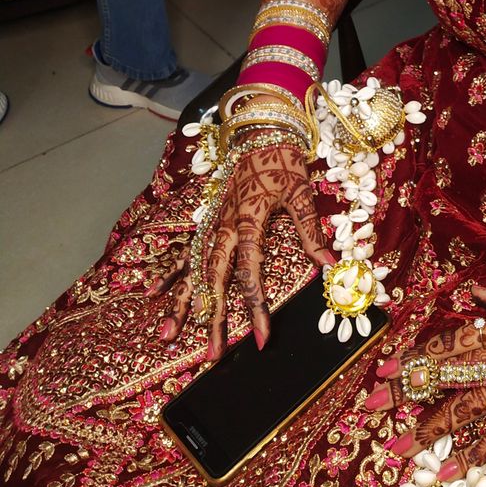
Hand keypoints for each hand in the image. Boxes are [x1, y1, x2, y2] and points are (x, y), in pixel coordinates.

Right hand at [152, 138, 334, 358]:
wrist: (259, 131)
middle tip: (211, 354)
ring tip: (168, 333)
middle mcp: (224, 227)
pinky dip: (170, 272)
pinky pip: (185, 250)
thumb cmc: (282, 162)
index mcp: (248, 222)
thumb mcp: (301, 193)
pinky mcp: (208, 220)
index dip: (255, 306)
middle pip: (214, 280)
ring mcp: (212, 224)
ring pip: (193, 269)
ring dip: (182, 301)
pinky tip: (153, 292)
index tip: (261, 337)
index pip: (249, 273)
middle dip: (212, 318)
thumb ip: (310, 231)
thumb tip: (330, 265)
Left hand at [365, 285, 485, 477]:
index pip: (445, 344)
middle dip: (403, 391)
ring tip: (397, 447)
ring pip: (463, 407)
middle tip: (368, 408)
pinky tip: (448, 465)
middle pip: (442, 376)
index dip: (413, 357)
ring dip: (427, 427)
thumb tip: (475, 291)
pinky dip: (474, 450)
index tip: (382, 368)